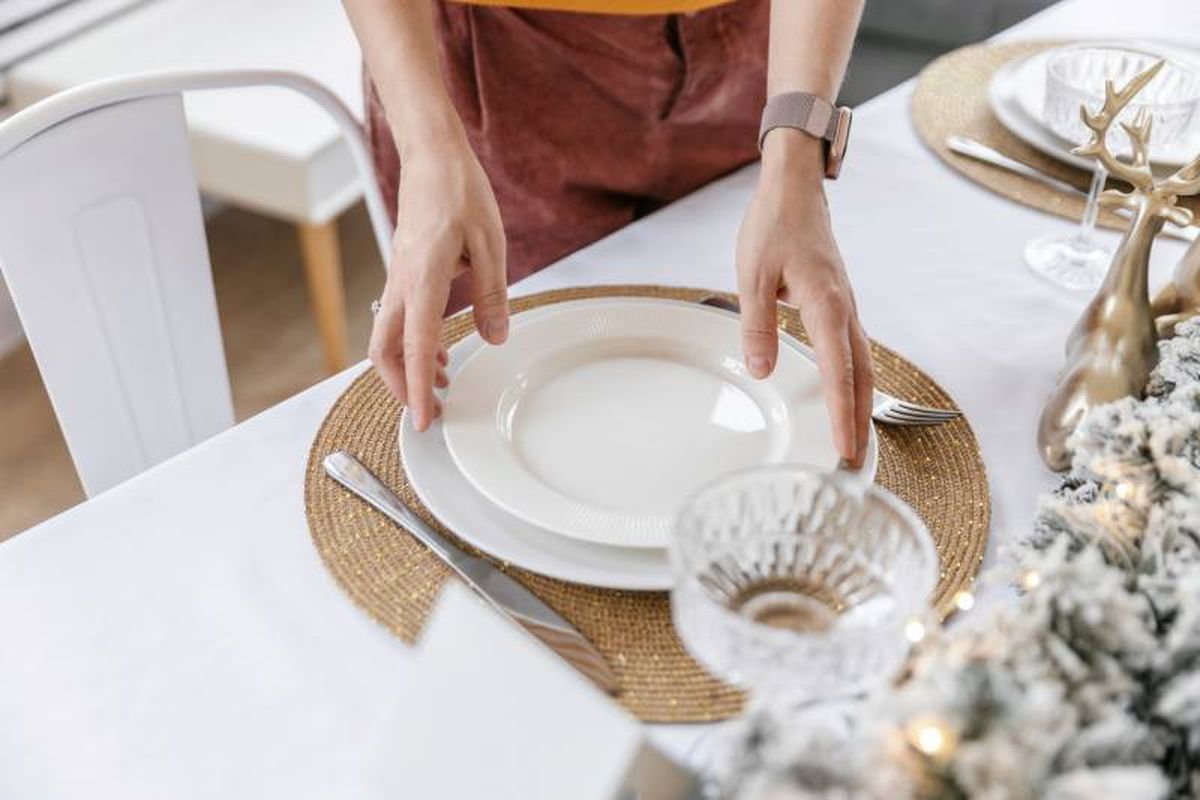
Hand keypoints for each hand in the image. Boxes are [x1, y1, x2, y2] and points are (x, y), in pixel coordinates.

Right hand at [369, 131, 507, 430]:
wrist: (432, 156)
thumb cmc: (460, 192)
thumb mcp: (490, 245)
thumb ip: (492, 296)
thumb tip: (495, 338)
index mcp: (423, 278)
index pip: (413, 346)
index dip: (417, 388)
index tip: (426, 419)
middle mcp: (402, 282)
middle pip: (384, 350)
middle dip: (402, 387)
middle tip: (431, 410)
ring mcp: (398, 278)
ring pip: (388, 336)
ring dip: (409, 366)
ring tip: (442, 384)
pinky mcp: (404, 272)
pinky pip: (400, 317)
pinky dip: (414, 342)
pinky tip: (439, 349)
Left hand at [736, 129, 872, 467]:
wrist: (795, 189)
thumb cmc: (773, 227)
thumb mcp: (752, 276)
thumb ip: (758, 326)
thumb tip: (763, 370)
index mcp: (825, 304)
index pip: (837, 370)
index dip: (841, 413)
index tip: (845, 448)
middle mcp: (844, 309)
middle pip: (862, 376)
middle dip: (860, 421)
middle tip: (856, 463)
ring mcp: (845, 306)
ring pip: (862, 364)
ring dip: (860, 404)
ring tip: (856, 440)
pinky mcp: (839, 303)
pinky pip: (853, 350)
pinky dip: (854, 379)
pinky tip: (847, 394)